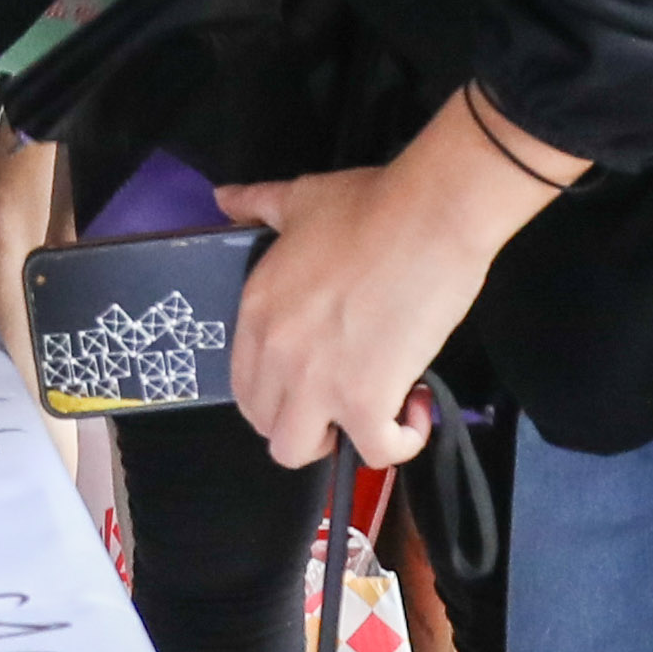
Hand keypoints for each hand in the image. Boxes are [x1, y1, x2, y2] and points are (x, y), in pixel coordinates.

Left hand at [215, 162, 495, 471]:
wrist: (430, 214)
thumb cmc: (369, 204)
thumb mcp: (299, 199)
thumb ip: (257, 204)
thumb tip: (223, 198)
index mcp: (256, 312)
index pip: (243, 386)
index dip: (275, 393)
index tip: (310, 378)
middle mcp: (276, 356)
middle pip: (266, 425)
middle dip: (302, 418)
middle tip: (341, 393)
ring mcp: (319, 384)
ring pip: (300, 450)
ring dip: (335, 438)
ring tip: (370, 409)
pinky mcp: (367, 402)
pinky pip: (377, 453)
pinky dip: (400, 441)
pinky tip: (416, 407)